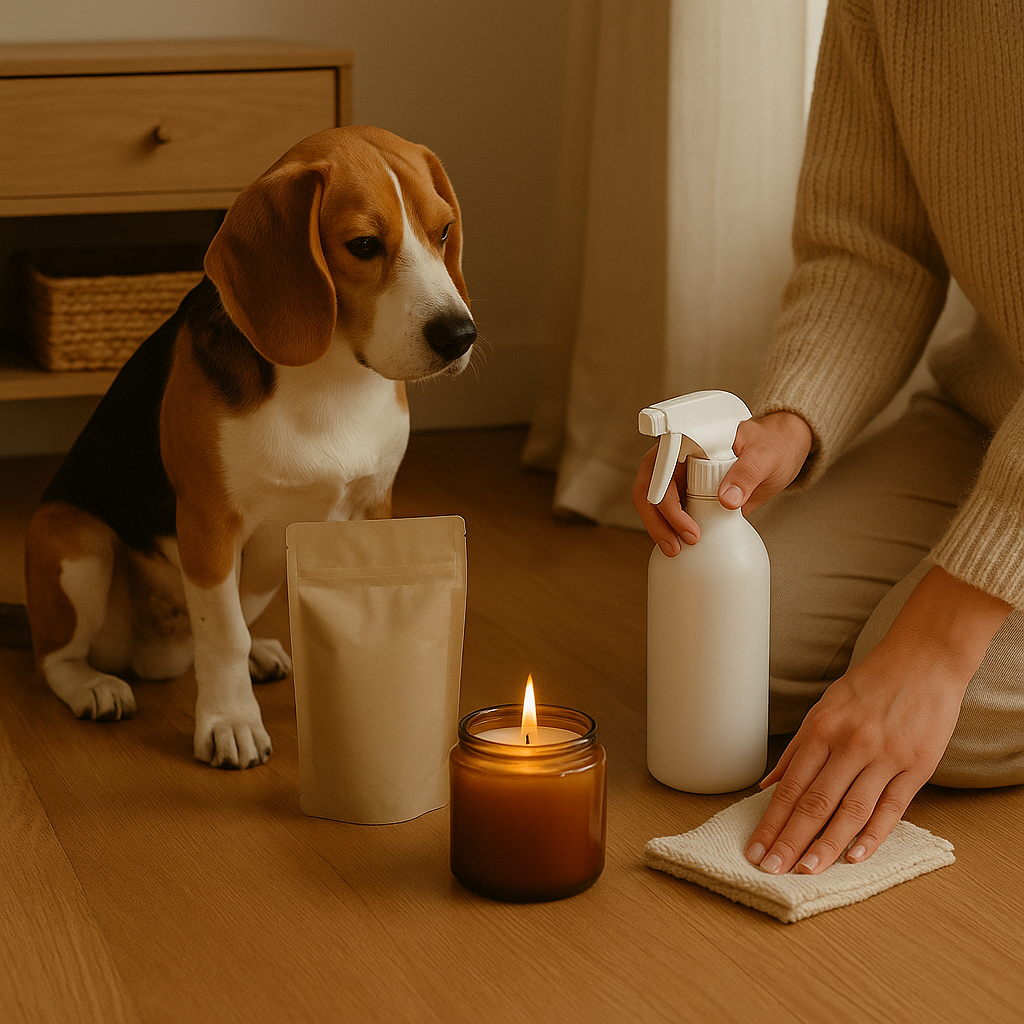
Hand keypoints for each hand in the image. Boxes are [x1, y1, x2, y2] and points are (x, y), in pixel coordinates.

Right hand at [632, 410, 811, 554]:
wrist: (779, 453)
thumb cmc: (770, 446)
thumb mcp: (764, 457)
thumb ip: (746, 474)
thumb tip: (726, 500)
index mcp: (690, 440)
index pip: (660, 466)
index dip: (665, 495)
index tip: (686, 522)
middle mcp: (678, 457)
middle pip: (649, 488)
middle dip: (657, 518)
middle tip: (679, 543)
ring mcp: (680, 477)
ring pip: (652, 503)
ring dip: (658, 527)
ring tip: (675, 548)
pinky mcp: (687, 495)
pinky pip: (668, 512)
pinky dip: (668, 529)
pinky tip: (678, 544)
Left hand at [745, 567, 1009, 874]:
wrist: (924, 660)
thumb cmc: (870, 685)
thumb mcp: (824, 707)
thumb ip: (797, 750)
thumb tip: (768, 785)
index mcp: (822, 728)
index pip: (790, 786)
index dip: (772, 821)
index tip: (757, 848)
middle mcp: (850, 744)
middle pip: (815, 802)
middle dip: (790, 840)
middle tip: (771, 869)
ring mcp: (885, 757)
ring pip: (850, 810)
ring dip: (826, 845)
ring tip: (806, 871)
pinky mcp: (916, 767)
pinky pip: (891, 807)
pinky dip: (873, 835)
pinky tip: (855, 856)